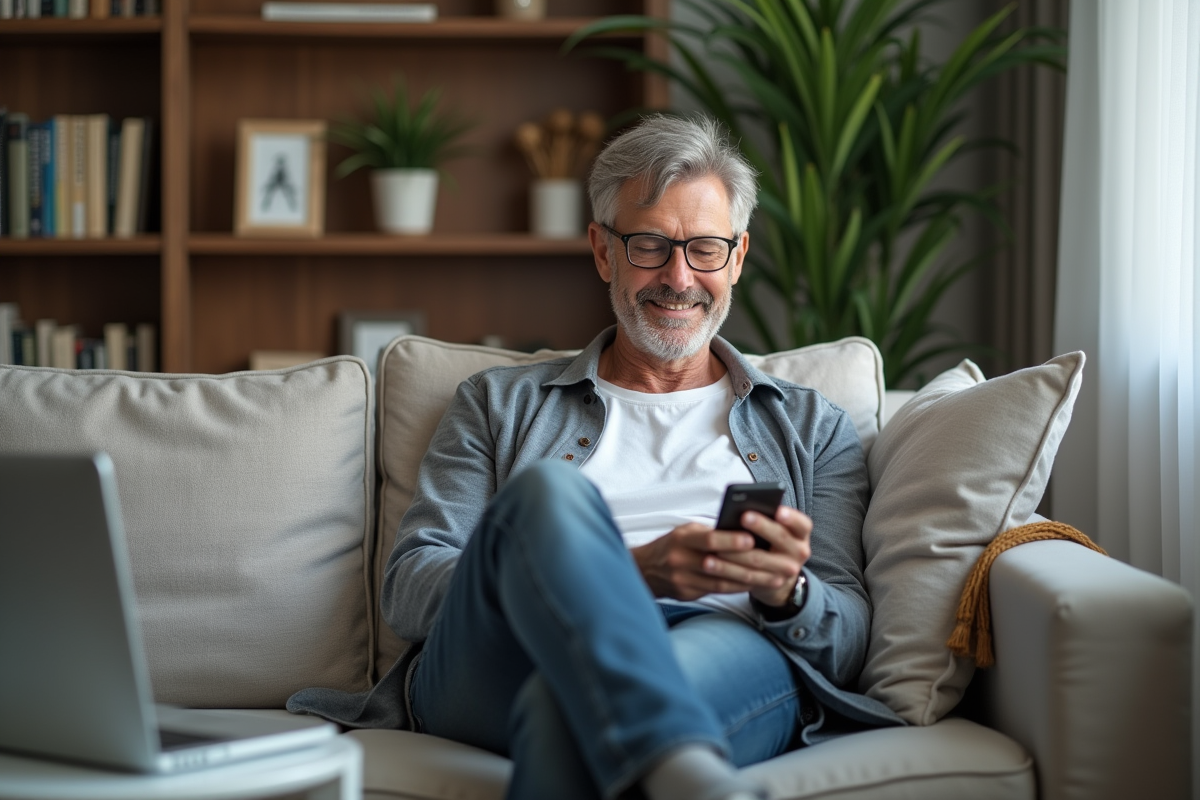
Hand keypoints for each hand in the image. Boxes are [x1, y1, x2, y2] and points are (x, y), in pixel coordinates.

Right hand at [630, 506, 810, 603]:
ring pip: (723, 581)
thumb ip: (711, 533)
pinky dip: (739, 587)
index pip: (709, 539)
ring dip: (752, 580)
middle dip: (753, 565)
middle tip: (778, 564)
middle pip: (721, 564)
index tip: (753, 540)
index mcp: (682, 538)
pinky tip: (757, 584)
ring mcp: (683, 579)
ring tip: (776, 577)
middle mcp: (681, 559)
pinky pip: (718, 590)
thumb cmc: (674, 545)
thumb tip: (746, 531)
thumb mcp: (687, 532)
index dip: (730, 541)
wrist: (645, 570)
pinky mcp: (687, 593)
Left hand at [723, 505, 811, 607]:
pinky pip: (748, 577)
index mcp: (801, 533)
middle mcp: (799, 551)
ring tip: (717, 543)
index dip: (790, 517)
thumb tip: (742, 508)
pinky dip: (728, 570)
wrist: (780, 575)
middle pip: (781, 539)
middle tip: (743, 516)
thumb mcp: (776, 529)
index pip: (801, 523)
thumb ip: (766, 519)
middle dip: (761, 527)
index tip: (777, 510)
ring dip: (735, 553)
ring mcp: (787, 570)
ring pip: (760, 560)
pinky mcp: (771, 583)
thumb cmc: (772, 541)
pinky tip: (711, 563)